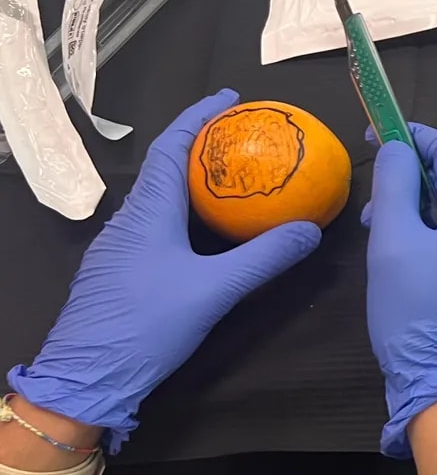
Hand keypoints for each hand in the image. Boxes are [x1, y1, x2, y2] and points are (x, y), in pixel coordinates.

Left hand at [8, 91, 322, 451]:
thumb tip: (310, 230)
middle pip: (164, 169)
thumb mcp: (214, 290)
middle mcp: (129, 221)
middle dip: (200, 147)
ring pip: (159, 200)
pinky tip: (205, 235)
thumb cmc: (147, 324)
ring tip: (232, 181)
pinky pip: (155, 227)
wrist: (88, 376)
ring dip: (191, 183)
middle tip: (242, 139)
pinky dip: (184, 214)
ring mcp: (119, 248)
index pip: (171, 147)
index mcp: (148, 212)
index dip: (198, 118)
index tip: (229, 98)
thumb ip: (263, 258)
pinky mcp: (119, 273)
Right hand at [364, 124, 436, 457]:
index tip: (379, 132)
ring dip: (417, 212)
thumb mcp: (392, 242)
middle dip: (411, 181)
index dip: (415, 136)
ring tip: (378, 232)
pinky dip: (431, 238)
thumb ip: (395, 186)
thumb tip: (398, 147)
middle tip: (370, 200)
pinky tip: (402, 256)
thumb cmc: (415, 311)